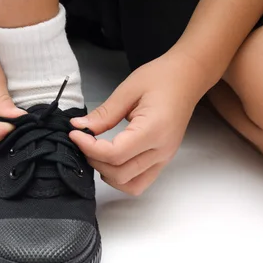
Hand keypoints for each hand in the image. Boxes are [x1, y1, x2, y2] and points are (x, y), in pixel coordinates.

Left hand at [70, 50, 209, 195]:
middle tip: (84, 140)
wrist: (187, 78)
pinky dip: (121, 179)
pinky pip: (139, 183)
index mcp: (154, 130)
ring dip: (107, 173)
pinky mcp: (162, 161)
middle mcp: (161, 150)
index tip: (75, 134)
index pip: (115, 154)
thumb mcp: (128, 90)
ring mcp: (164, 158)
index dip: (89, 148)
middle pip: (120, 173)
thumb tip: (79, 127)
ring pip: (129, 185)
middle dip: (95, 160)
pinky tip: (111, 161)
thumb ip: (103, 114)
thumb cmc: (162, 78)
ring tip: (97, 151)